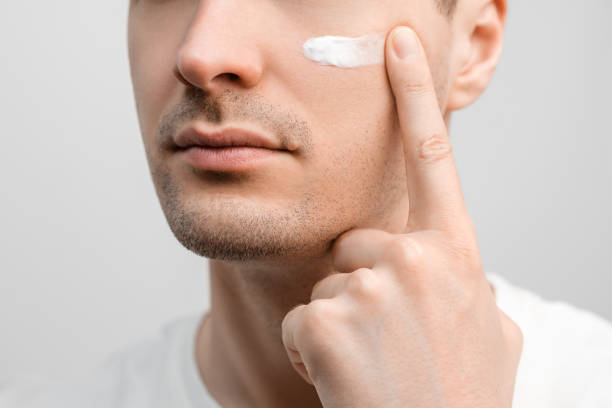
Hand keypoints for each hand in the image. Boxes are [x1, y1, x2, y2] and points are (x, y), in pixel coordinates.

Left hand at [281, 26, 522, 407]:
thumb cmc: (460, 394)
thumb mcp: (489, 333)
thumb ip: (473, 291)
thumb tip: (470, 283)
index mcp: (456, 254)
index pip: (433, 154)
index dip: (415, 91)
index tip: (400, 41)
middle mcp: (418, 257)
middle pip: (356, 240)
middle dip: (362, 282)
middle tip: (390, 335)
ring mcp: (371, 286)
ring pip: (328, 281)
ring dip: (341, 320)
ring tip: (375, 361)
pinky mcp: (326, 320)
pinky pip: (301, 319)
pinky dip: (312, 350)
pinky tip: (345, 376)